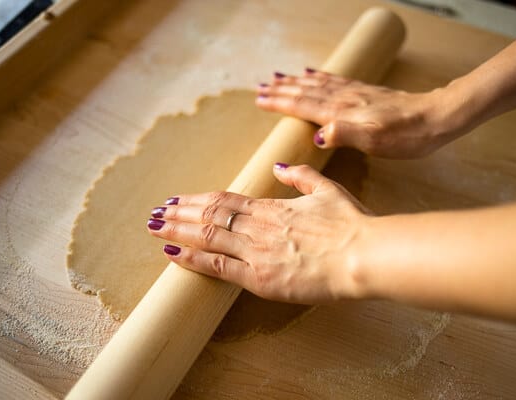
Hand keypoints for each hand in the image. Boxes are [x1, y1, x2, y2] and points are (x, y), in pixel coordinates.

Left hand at [146, 164, 371, 303]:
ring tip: (153, 227)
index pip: (224, 200)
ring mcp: (255, 253)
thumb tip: (279, 167)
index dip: (197, 200)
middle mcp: (257, 227)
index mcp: (271, 207)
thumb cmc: (350, 224)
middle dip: (179, 214)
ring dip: (177, 231)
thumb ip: (300, 176)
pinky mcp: (259, 279)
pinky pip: (217, 268)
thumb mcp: (327, 191)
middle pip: (208, 216)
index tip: (177, 199)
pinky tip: (172, 253)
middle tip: (155, 212)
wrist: (362, 256)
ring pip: (206, 237)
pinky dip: (192, 259)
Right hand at [256, 69, 461, 158]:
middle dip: (281, 90)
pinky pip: (335, 81)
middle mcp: (345, 99)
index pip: (303, 105)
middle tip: (260, 88)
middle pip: (306, 92)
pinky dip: (319, 76)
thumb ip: (345, 134)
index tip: (260, 99)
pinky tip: (313, 73)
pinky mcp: (365, 93)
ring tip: (278, 77)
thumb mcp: (376, 142)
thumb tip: (318, 136)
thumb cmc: (406, 136)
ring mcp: (355, 94)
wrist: (436, 117)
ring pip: (317, 84)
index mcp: (342, 112)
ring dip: (295, 82)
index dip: (280, 102)